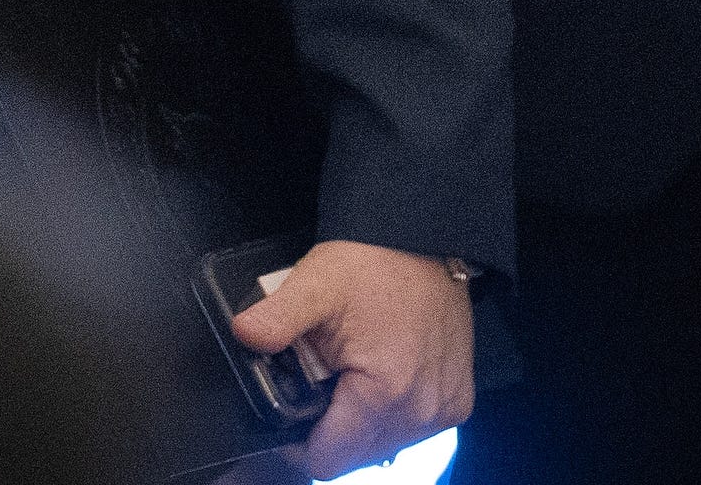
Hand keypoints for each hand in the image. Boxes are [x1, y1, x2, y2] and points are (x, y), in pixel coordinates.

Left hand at [226, 238, 472, 478]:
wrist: (424, 241)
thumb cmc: (375, 263)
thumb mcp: (314, 285)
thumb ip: (275, 319)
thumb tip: (244, 336)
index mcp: (385, 395)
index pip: (328, 460)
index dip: (299, 443)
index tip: (291, 412)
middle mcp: (421, 413)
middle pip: (355, 456)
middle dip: (331, 425)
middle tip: (323, 376)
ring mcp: (444, 410)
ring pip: (382, 446)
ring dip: (361, 420)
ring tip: (352, 371)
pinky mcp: (456, 402)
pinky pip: (411, 429)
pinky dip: (390, 412)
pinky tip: (378, 374)